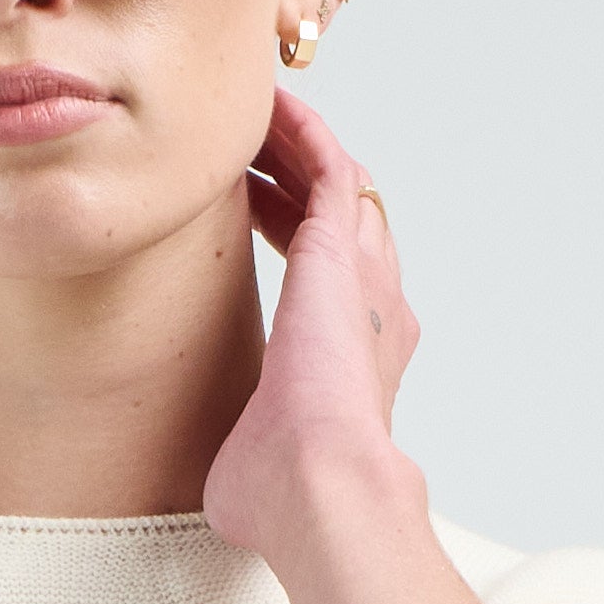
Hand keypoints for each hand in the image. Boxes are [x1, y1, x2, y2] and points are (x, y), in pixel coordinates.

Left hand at [205, 87, 422, 564]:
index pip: (333, 278)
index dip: (294, 235)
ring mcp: (364, 277)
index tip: (256, 212)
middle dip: (297, 181)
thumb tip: (228, 485)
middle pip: (343, 220)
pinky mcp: (340, 251)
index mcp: (359, 361)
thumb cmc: (287, 498)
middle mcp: (375, 311)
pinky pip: (330, 167)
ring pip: (339, 185)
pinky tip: (270, 105)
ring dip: (298, 147)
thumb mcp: (255, 465)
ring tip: (257, 115)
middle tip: (252, 152)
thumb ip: (247, 452)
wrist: (321, 487)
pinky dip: (305, 131)